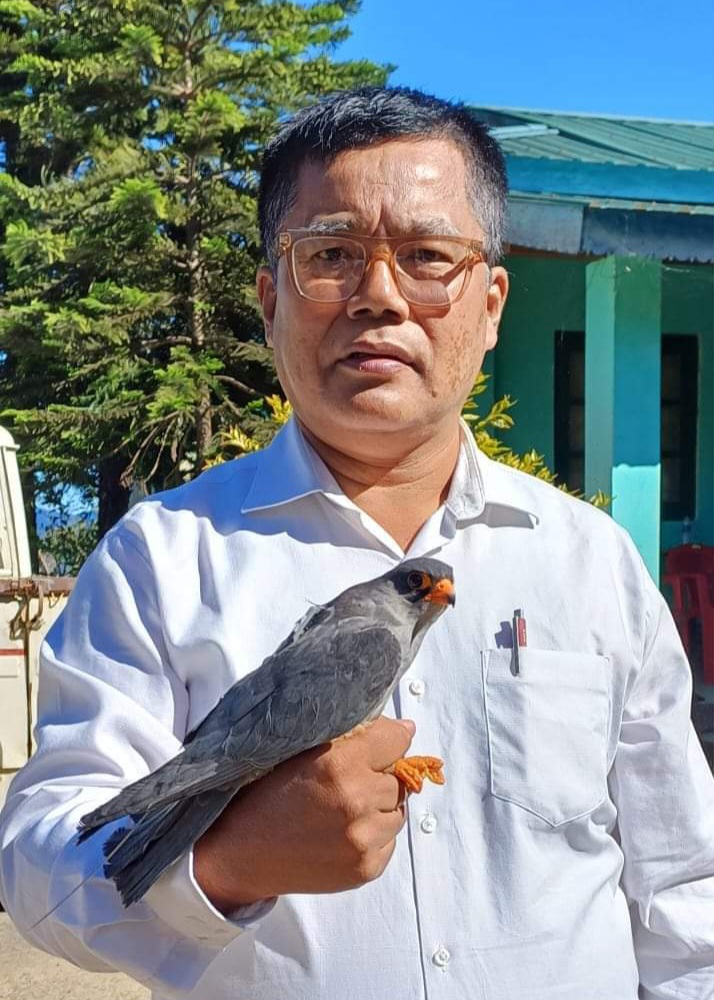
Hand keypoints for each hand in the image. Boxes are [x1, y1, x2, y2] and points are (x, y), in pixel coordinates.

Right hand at [193, 716, 414, 912]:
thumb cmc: (268, 794)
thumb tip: (405, 729)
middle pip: (398, 778)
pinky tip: (342, 832)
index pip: (396, 740)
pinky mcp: (365, 868)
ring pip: (397, 812)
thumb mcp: (302, 750)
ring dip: (379, 807)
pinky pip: (389, 842)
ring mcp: (362, 840)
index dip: (391, 738)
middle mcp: (355, 802)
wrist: (241, 852)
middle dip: (379, 776)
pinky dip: (374, 835)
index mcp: (339, 764)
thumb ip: (353, 735)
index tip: (385, 742)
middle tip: (348, 781)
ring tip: (343, 808)